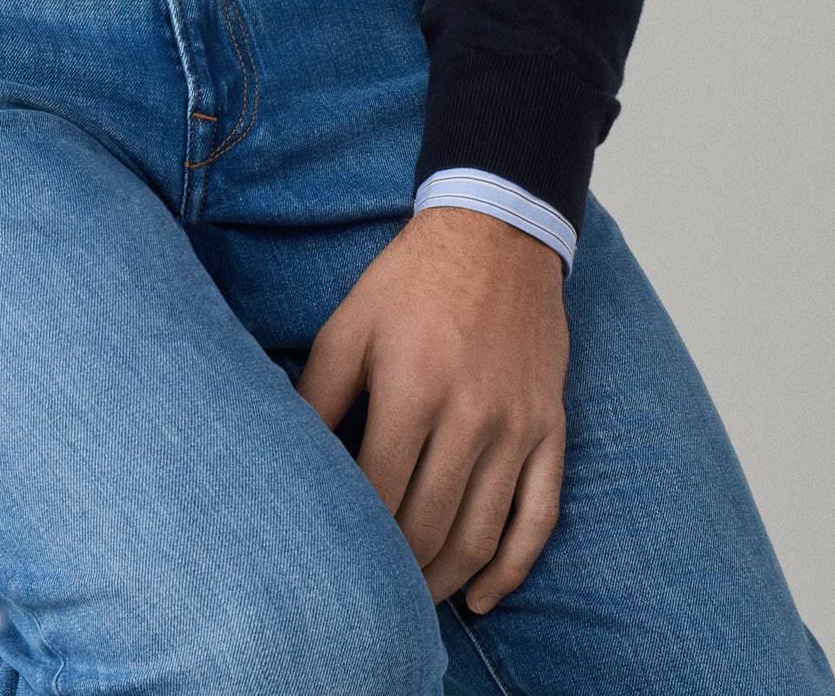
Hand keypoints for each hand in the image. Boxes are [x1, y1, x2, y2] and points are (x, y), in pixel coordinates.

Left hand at [297, 205, 568, 613]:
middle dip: (395, 571)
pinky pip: (539, 517)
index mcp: (413, 388)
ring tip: (411, 602)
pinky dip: (512, 569)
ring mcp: (517, 426)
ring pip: (481, 535)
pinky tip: (482, 598)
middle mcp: (470, 415)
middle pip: (428, 526)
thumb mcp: (348, 325)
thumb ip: (315, 396)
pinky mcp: (550, 429)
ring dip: (445, 581)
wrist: (497, 233)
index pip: (378, 493)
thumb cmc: (410, 281)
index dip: (353, 536)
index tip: (330, 559)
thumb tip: (284, 459)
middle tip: (366, 595)